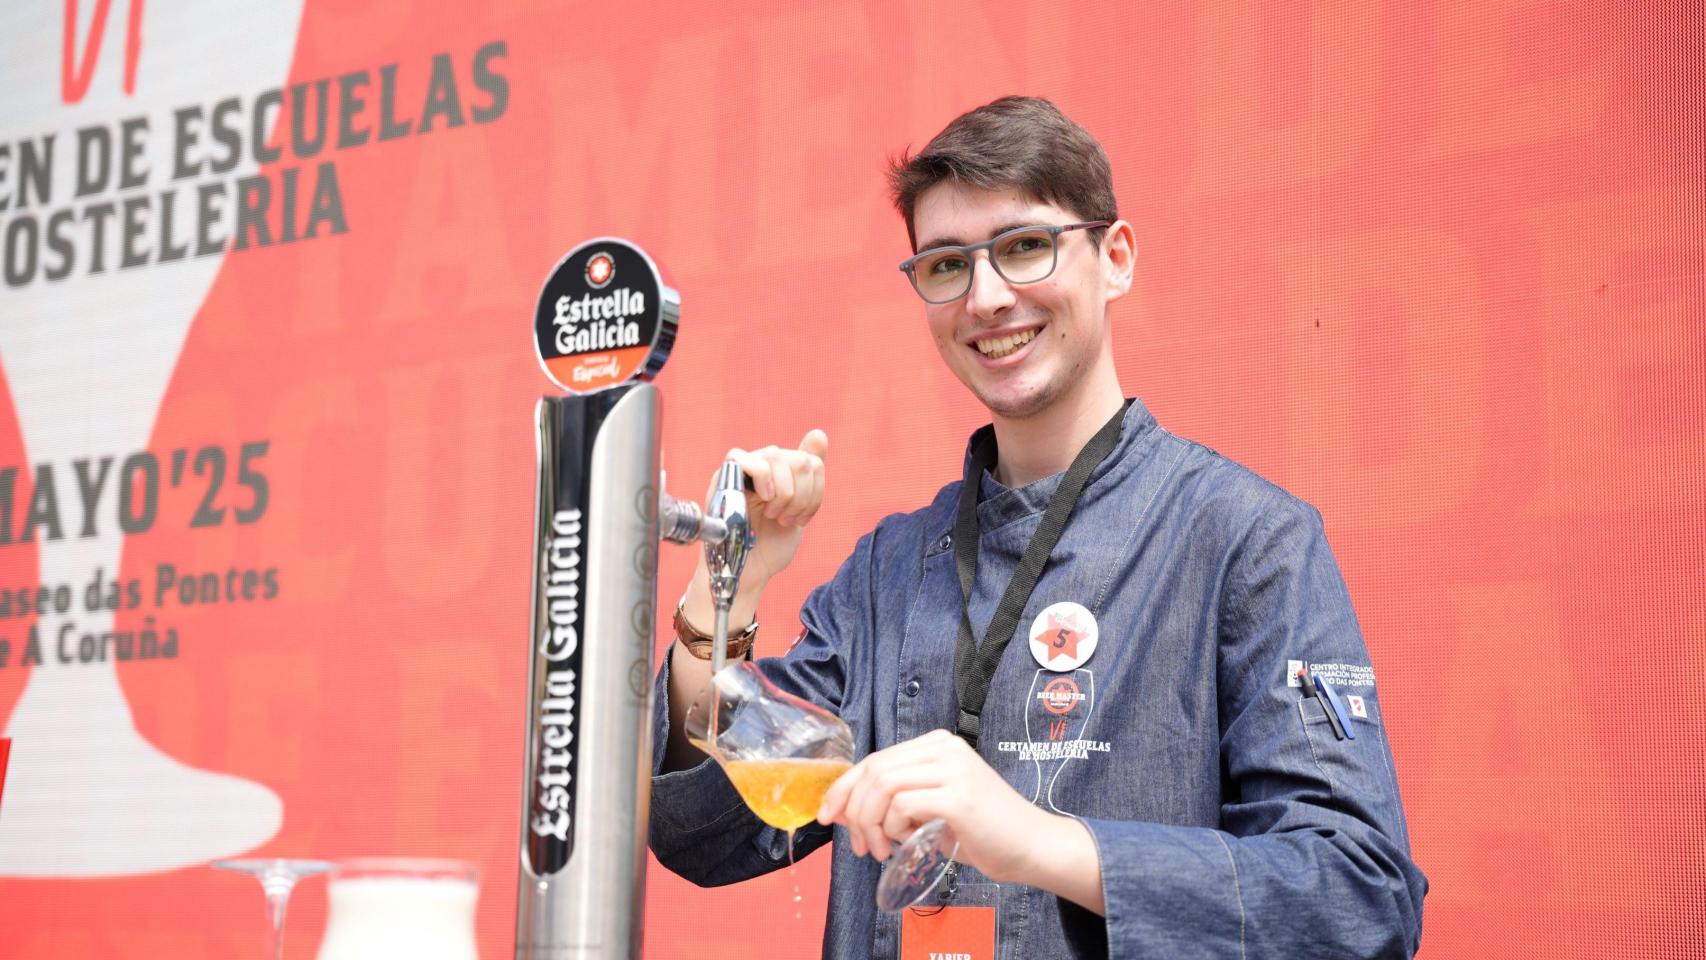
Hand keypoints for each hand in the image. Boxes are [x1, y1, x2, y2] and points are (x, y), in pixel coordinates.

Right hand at [718, 429, 828, 588]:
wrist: (748, 572)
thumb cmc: (770, 545)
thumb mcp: (800, 510)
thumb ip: (809, 475)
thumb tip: (818, 433)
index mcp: (782, 472)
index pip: (813, 461)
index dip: (814, 492)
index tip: (801, 519)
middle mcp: (763, 465)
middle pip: (800, 459)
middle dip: (800, 496)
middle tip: (785, 519)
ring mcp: (743, 470)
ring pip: (777, 455)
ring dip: (783, 493)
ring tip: (774, 515)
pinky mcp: (724, 477)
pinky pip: (744, 459)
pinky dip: (762, 480)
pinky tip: (763, 501)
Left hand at [815, 729, 1057, 884]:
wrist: (1031, 846)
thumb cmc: (982, 832)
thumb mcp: (930, 810)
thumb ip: (893, 803)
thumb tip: (843, 810)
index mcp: (937, 744)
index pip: (875, 759)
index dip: (843, 787)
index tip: (828, 816)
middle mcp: (944, 747)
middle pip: (874, 770)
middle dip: (852, 810)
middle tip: (857, 846)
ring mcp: (952, 768)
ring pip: (882, 786)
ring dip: (870, 824)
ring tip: (880, 851)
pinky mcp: (957, 796)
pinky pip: (902, 805)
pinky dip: (892, 829)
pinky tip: (905, 844)